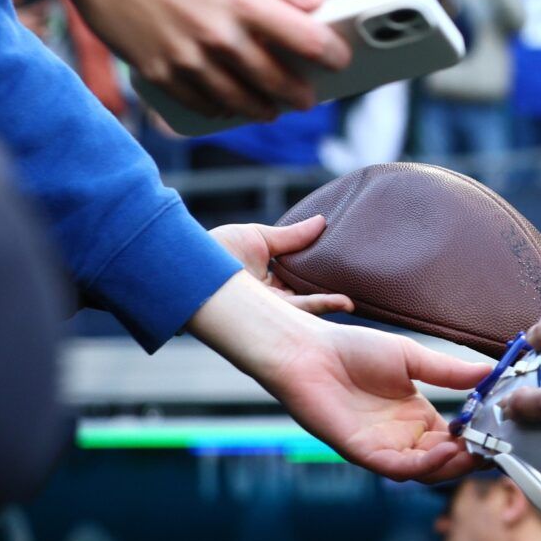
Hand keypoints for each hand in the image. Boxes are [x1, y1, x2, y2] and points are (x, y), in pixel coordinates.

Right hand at [26, 0, 349, 119]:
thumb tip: (317, 1)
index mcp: (243, 0)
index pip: (306, 39)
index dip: (332, 53)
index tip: (341, 58)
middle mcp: (218, 36)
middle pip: (275, 80)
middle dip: (299, 93)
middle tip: (308, 99)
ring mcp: (186, 58)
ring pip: (237, 100)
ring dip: (262, 109)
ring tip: (272, 110)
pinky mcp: (156, 70)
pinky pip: (197, 102)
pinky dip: (218, 109)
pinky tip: (227, 107)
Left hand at [185, 273, 490, 481]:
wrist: (308, 351)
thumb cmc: (352, 349)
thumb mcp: (412, 357)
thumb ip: (449, 371)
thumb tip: (492, 371)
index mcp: (416, 416)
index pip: (455, 438)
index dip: (479, 439)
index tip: (504, 432)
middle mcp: (402, 437)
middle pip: (444, 461)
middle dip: (472, 459)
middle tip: (498, 449)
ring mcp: (382, 447)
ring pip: (424, 470)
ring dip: (452, 466)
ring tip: (475, 452)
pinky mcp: (361, 452)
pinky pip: (396, 468)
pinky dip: (423, 464)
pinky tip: (445, 450)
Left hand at [209, 215, 352, 315]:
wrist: (186, 265)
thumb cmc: (216, 249)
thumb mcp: (259, 237)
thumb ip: (291, 236)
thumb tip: (323, 221)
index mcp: (270, 280)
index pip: (303, 281)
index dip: (324, 278)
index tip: (347, 271)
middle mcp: (270, 299)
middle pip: (306, 300)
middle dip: (330, 301)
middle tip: (354, 299)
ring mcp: (266, 312)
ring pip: (302, 312)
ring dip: (324, 307)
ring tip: (349, 304)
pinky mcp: (261, 319)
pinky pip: (291, 317)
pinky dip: (312, 311)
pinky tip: (332, 308)